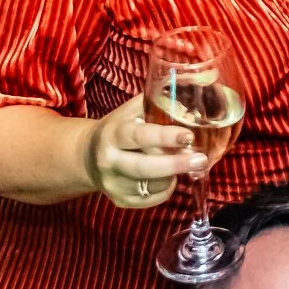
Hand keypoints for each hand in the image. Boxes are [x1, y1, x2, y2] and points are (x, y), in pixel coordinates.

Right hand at [83, 88, 198, 208]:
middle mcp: (109, 161)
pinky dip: (166, 189)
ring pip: (151, 186)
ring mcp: (112, 184)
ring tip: (187, 163)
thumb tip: (198, 87)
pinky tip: (170, 177)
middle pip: (144, 167)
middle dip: (176, 164)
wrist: (87, 156)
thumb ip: (158, 101)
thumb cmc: (120, 127)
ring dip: (174, 175)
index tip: (189, 136)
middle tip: (201, 159)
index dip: (165, 137)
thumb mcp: (132, 110)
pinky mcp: (119, 201)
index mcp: (113, 134)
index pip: (139, 136)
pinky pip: (151, 200)